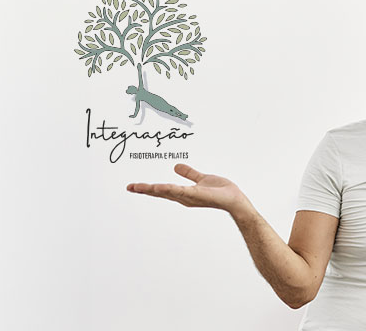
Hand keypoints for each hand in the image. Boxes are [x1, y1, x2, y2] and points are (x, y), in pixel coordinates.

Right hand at [127, 163, 250, 214]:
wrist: (235, 199)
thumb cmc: (221, 191)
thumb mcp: (201, 178)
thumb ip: (190, 173)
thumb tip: (175, 166)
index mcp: (183, 193)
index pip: (162, 189)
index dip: (148, 188)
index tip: (133, 186)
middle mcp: (184, 197)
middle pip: (160, 192)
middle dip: (144, 190)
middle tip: (129, 187)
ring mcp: (189, 197)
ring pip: (167, 191)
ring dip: (153, 189)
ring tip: (138, 187)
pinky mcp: (197, 195)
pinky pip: (181, 191)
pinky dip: (169, 189)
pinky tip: (158, 187)